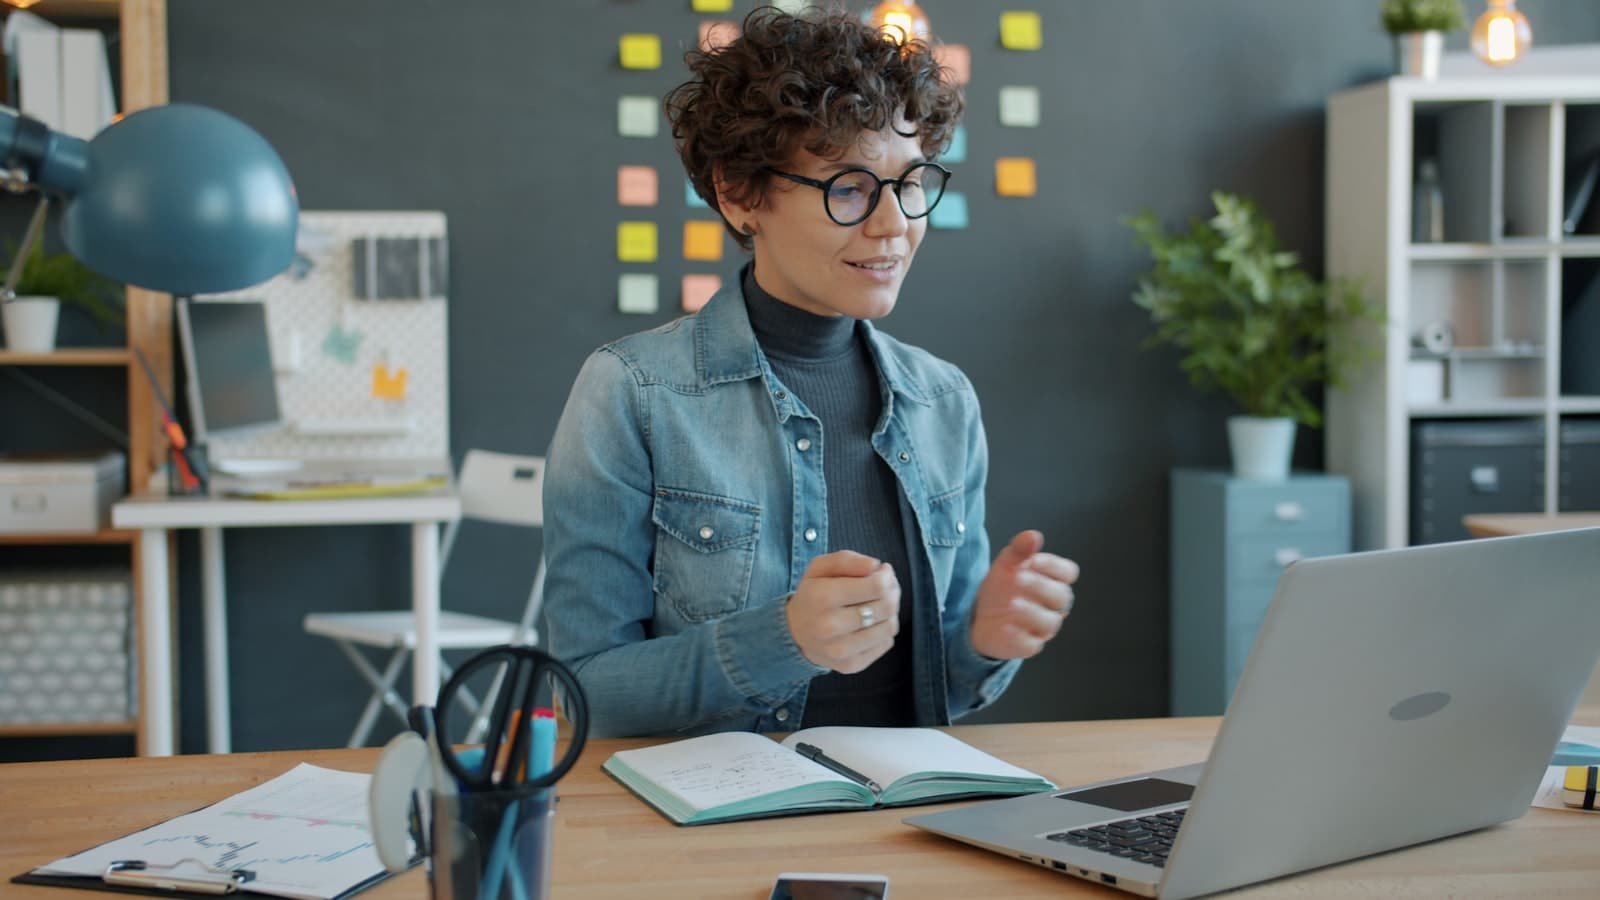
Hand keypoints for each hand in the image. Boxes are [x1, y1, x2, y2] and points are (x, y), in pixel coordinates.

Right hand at [786, 550, 900, 673]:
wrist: (792, 633)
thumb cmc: (812, 595)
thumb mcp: (819, 568)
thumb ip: (847, 560)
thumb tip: (875, 566)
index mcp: (823, 597)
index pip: (876, 586)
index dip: (886, 576)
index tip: (883, 572)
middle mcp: (830, 626)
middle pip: (886, 607)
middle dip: (893, 592)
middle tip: (887, 586)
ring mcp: (841, 650)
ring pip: (890, 628)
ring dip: (892, 612)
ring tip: (881, 604)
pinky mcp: (850, 665)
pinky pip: (886, 644)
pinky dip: (884, 630)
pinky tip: (872, 623)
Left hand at [969, 530, 1077, 659]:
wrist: (982, 617)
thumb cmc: (1002, 588)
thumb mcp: (1006, 565)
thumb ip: (1019, 550)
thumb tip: (1033, 536)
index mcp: (1053, 582)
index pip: (1068, 572)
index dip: (1052, 565)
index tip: (1031, 560)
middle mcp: (1054, 606)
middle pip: (1061, 596)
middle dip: (1040, 586)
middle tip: (1018, 578)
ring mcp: (1043, 627)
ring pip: (1049, 622)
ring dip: (1030, 611)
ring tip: (1011, 603)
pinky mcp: (1028, 645)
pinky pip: (1030, 644)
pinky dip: (1018, 634)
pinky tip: (1005, 625)